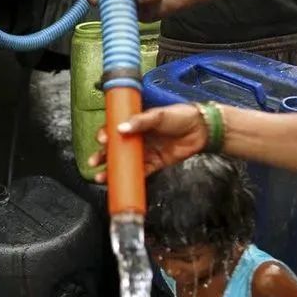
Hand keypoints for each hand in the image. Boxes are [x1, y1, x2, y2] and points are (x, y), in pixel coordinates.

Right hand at [87, 104, 208, 182]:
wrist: (201, 130)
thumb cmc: (181, 116)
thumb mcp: (158, 114)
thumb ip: (140, 121)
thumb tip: (120, 128)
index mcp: (136, 123)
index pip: (115, 129)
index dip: (106, 135)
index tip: (102, 140)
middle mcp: (138, 137)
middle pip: (116, 148)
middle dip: (103, 156)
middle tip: (94, 162)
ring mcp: (146, 151)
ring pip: (125, 162)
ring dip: (112, 169)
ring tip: (101, 176)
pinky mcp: (155, 163)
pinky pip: (140, 172)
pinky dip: (130, 178)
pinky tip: (121, 181)